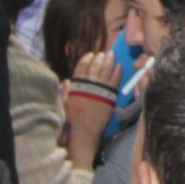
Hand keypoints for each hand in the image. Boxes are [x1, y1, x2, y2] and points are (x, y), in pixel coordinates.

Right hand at [64, 51, 120, 165]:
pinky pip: (115, 80)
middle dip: (100, 58)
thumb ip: (66, 91)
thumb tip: (66, 81)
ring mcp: (101, 89)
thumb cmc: (73, 118)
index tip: (90, 55)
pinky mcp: (110, 95)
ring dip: (109, 61)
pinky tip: (119, 66)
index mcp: (77, 85)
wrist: (85, 130)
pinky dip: (118, 71)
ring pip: (106, 70)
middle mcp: (90, 85)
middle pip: (96, 66)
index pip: (82, 67)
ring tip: (111, 55)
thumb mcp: (64, 103)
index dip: (86, 59)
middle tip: (103, 54)